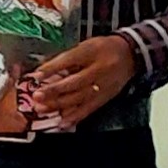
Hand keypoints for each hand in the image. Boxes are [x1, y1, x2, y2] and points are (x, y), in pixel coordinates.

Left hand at [20, 34, 141, 130]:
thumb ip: (66, 58)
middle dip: (54, 90)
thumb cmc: (103, 48)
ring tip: (43, 109)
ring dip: (60, 105)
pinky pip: (90, 108)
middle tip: (37, 95)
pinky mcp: (106, 97)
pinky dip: (75, 116)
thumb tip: (44, 71)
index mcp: (92, 52)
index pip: (69, 60)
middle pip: (75, 82)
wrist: (130, 54)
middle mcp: (99, 69)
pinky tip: (63, 122)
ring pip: (80, 97)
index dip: (52, 68)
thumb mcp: (85, 45)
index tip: (36, 76)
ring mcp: (104, 85)